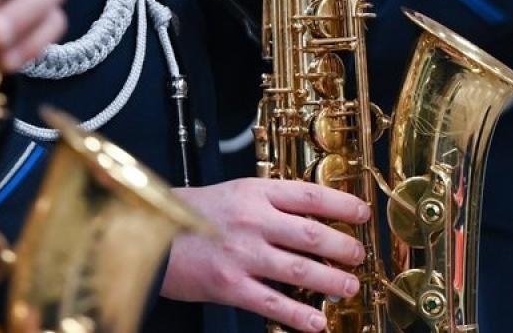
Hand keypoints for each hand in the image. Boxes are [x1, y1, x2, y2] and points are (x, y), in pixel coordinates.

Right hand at [162, 179, 371, 332]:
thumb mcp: (234, 194)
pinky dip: (299, 314)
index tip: (363, 213)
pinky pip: (273, 303)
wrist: (150, 236)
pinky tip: (317, 320)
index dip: (343, 204)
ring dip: (331, 280)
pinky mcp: (230, 286)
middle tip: (359, 255)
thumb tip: (313, 214)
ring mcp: (242, 254)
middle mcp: (252, 220)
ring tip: (350, 287)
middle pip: (311, 233)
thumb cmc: (192, 215)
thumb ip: (270, 202)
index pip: (309, 195)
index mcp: (255, 192)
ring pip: (299, 268)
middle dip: (343, 247)